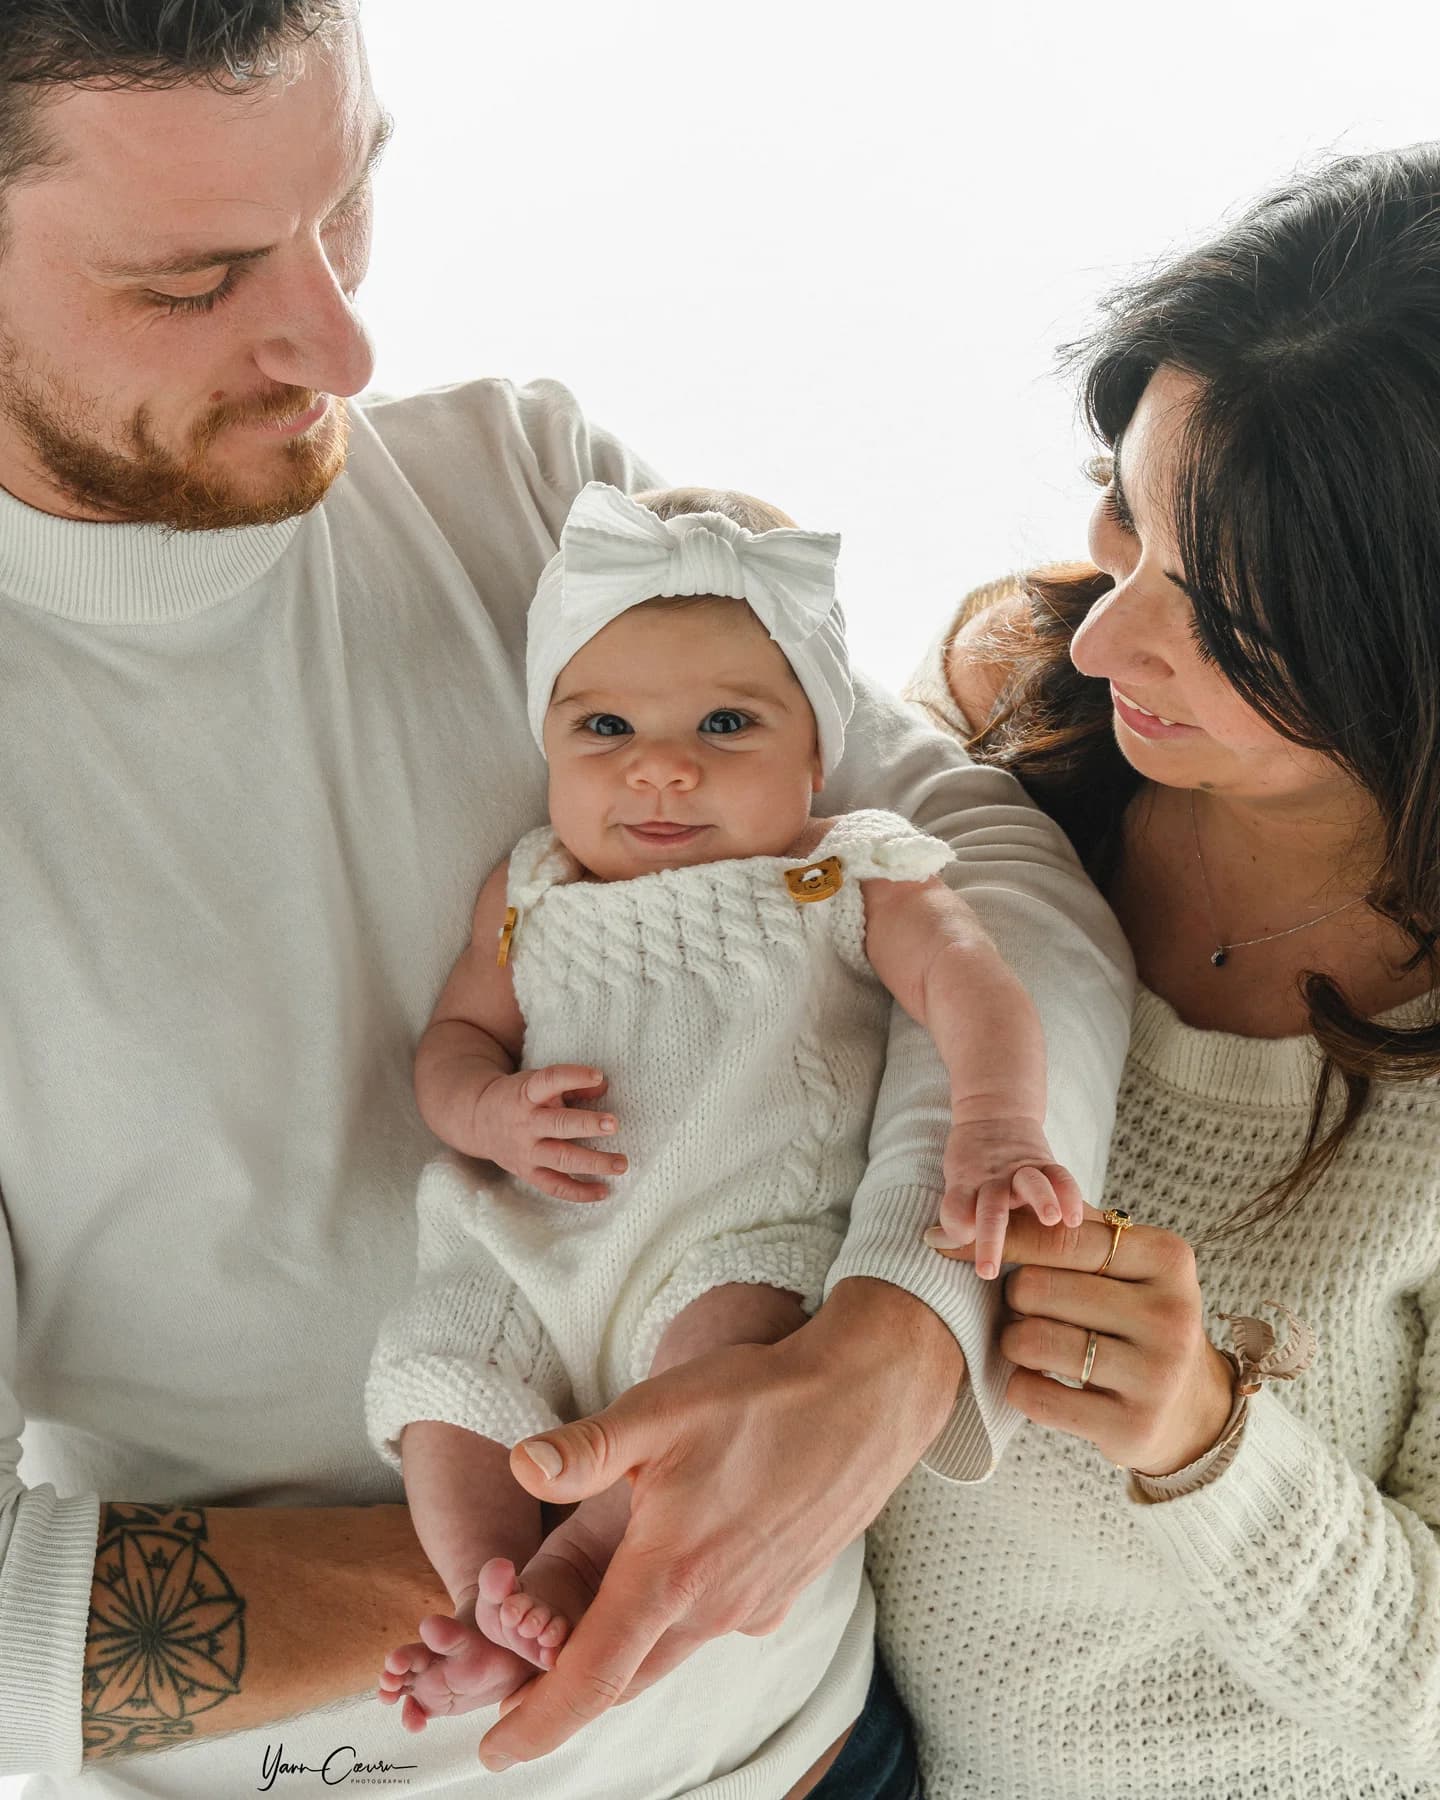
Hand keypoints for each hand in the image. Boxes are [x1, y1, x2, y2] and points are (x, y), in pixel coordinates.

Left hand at [469, 1278, 962, 1772]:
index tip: (495, 1752)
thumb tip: (521, 1467)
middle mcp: (713, 1608)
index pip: (590, 1677)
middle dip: (569, 1691)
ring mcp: (753, 1606)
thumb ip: (586, 1448)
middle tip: (517, 1690)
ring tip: (584, 1635)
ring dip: (624, 1654)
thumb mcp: (661, 1408)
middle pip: (626, 1677)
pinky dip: (675, 1624)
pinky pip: (713, 1626)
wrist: (866, 1399)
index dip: (537, 1724)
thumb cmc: (763, 1398)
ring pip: (669, 1653)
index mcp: (670, 1572)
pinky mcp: (782, 1592)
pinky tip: (673, 1574)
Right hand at [473, 1065, 625, 1201]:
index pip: (549, 1081)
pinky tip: (605, 1191)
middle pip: (559, 1125)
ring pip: (561, 1160)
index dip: (573, 1076)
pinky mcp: (528, 1173)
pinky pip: (555, 1187)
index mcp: (527, 1095)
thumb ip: (570, 1085)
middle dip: (587, 1125)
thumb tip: (604, 1086)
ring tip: (621, 1163)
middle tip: (614, 1124)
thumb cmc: (520, 1098)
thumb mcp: (537, 1083)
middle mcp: (526, 1124)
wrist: (479, 1120)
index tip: (597, 1075)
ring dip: (593, 1163)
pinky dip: (580, 1192)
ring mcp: (527, 1152)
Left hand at [931, 1205, 1234, 1474]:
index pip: (1061, 1236)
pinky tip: (1040, 1380)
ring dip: (1012, 1342)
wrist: (1189, 1407)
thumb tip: (965, 1219)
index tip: (948, 1244)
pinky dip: (1020, 1385)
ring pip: (1031, 1342)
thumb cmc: (1134, 1314)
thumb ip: (1063, 1228)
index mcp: (1167, 1258)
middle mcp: (1171, 1314)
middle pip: (1036, 1289)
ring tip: (1031, 1342)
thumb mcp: (1122, 1263)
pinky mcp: (1133, 1427)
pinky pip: (1034, 1395)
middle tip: (1025, 1309)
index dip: (1000, 1239)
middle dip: (1013, 1298)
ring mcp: (1157, 1375)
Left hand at [936, 1114, 1084, 1280]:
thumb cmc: (973, 1164)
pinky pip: (1060, 1176)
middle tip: (987, 1271)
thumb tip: (932, 1241)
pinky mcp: (1045, 1163)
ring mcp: (1021, 1171)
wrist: (994, 1115)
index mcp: (966, 1185)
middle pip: (990, 1210)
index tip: (944, 1243)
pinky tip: (1076, 1217)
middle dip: (989, 1240)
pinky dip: (1069, 1194)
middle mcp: (993, 1180)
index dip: (953, 1226)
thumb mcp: (957, 1181)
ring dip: (1040, 1200)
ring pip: (1030, 1184)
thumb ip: (955, 1213)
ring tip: (1050, 1219)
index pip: (956, 1209)